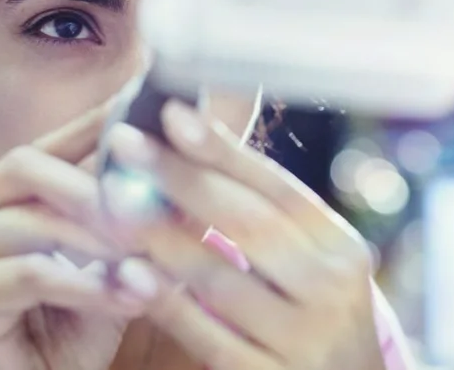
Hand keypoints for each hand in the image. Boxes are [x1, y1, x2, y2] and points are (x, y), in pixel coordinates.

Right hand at [0, 103, 158, 369]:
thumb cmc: (64, 334)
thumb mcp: (110, 272)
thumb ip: (135, 232)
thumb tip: (189, 190)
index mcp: (9, 196)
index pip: (54, 142)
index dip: (99, 122)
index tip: (151, 107)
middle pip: (28, 165)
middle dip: (96, 184)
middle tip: (152, 206)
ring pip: (31, 219)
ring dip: (100, 238)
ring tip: (148, 260)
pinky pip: (30, 273)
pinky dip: (86, 284)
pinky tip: (127, 298)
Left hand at [103, 100, 385, 369]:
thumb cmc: (312, 317)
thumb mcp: (311, 264)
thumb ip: (264, 218)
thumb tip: (194, 143)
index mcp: (341, 248)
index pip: (277, 189)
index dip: (223, 150)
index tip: (173, 113)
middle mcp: (330, 290)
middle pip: (248, 223)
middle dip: (181, 178)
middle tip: (126, 143)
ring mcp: (302, 339)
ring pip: (221, 278)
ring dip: (159, 235)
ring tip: (111, 198)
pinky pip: (207, 336)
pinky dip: (166, 301)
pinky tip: (128, 272)